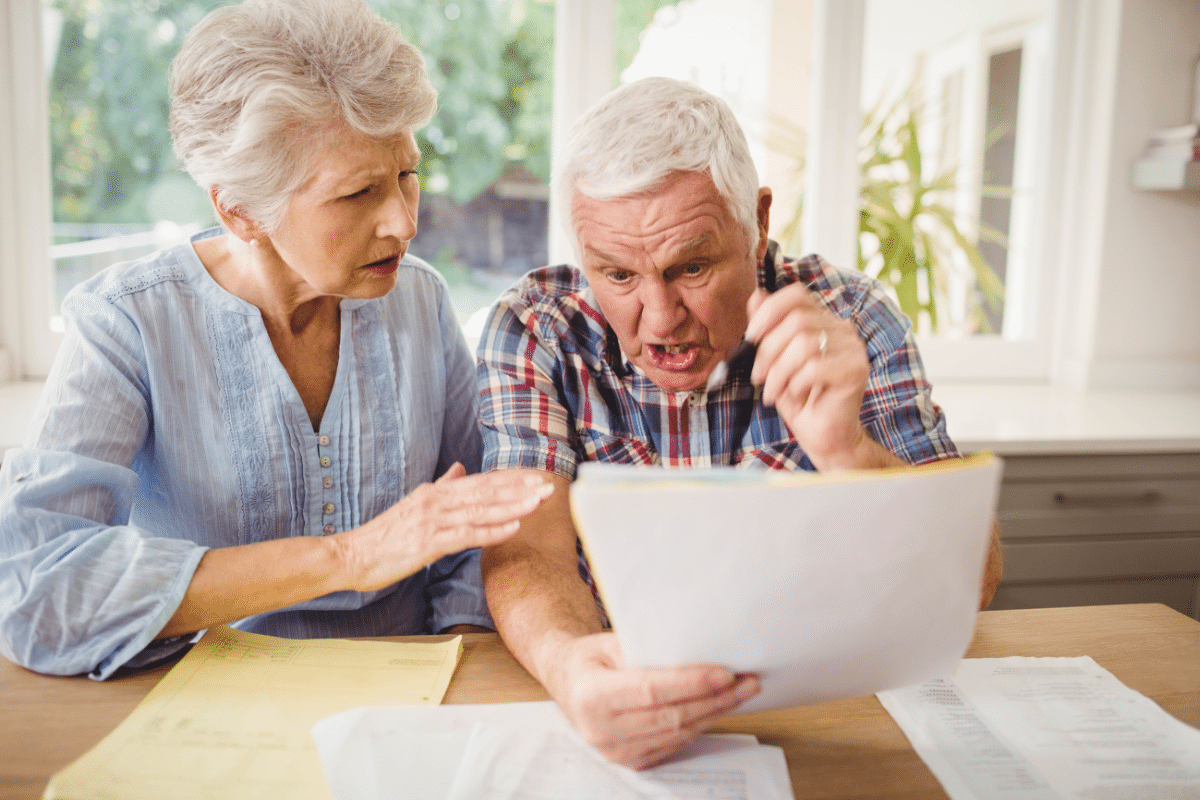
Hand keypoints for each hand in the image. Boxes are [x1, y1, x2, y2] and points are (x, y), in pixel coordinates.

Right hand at [333, 463, 553, 592]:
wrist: (350, 555)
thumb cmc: (384, 536)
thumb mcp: (415, 503)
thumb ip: (441, 486)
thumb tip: (460, 468)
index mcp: (435, 493)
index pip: (480, 482)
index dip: (510, 480)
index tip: (537, 477)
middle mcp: (436, 501)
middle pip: (486, 492)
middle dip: (520, 489)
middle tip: (549, 485)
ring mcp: (432, 521)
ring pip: (481, 511)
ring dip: (513, 506)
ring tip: (539, 502)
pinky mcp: (428, 543)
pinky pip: (466, 536)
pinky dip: (492, 531)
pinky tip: (514, 528)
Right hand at [544, 632, 759, 769]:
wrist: (568, 682)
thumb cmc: (590, 659)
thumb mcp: (611, 642)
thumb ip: (649, 648)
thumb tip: (698, 649)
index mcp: (592, 696)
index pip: (652, 691)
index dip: (692, 683)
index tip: (725, 673)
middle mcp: (601, 730)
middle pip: (671, 716)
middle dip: (715, 699)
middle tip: (746, 681)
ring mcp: (615, 751)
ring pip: (678, 733)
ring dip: (714, 712)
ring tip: (740, 692)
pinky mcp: (630, 760)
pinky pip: (674, 744)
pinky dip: (699, 725)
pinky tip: (716, 707)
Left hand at [746, 285, 870, 469]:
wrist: (823, 436)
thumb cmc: (798, 398)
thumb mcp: (774, 361)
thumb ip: (767, 329)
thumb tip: (756, 295)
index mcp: (823, 321)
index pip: (797, 295)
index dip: (769, 311)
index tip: (751, 337)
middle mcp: (842, 329)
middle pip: (797, 321)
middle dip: (768, 350)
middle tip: (758, 376)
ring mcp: (853, 349)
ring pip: (805, 344)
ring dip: (779, 371)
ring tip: (773, 391)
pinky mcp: (856, 371)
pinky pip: (815, 368)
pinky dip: (795, 384)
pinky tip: (795, 396)